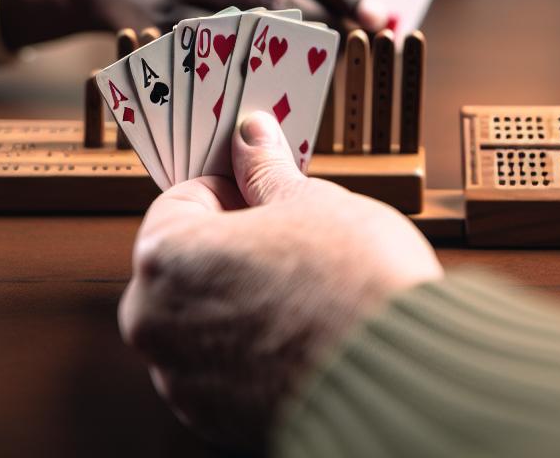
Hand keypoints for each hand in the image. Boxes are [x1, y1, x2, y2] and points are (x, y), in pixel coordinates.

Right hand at [0, 0, 387, 47]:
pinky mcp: (160, 37)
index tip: (378, 12)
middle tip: (363, 43)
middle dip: (325, 22)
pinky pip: (213, 60)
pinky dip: (250, 73)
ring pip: (246, 32)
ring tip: (331, 64)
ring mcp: (175, 2)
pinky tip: (278, 86)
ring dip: (292, 51)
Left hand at [119, 111, 442, 447]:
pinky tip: (304, 336)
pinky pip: (225, 371)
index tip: (264, 189)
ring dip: (244, 302)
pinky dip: (254, 353)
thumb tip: (253, 137)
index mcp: (165, 258)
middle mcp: (156, 325)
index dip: (230, 187)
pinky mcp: (216, 421)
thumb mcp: (314, 203)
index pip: (180, 201)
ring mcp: (183, 381)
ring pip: (206, 323)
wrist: (402, 379)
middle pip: (188, 266)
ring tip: (307, 291)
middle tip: (292, 240)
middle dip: (235, 249)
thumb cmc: (355, 285)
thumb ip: (268, 172)